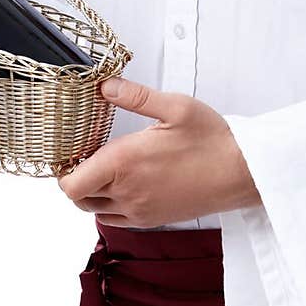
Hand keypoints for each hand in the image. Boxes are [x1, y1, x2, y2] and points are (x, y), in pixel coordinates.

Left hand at [57, 76, 260, 225]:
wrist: (241, 173)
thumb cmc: (212, 139)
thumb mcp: (175, 106)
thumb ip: (135, 96)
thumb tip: (104, 85)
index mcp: (124, 163)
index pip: (70, 184)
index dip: (64, 169)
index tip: (72, 150)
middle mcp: (127, 192)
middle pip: (78, 198)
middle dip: (77, 177)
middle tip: (89, 155)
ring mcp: (139, 211)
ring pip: (96, 209)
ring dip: (94, 191)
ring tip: (109, 167)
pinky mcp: (152, 220)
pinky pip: (116, 219)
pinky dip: (111, 204)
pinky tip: (127, 182)